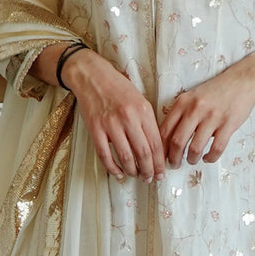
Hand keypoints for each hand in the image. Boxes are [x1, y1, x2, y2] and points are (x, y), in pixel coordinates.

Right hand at [59, 48, 165, 182]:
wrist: (92, 76)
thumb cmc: (118, 88)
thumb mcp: (140, 100)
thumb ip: (148, 122)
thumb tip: (157, 148)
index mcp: (143, 111)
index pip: (156, 143)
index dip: (160, 162)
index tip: (162, 172)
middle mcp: (128, 118)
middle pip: (143, 153)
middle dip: (149, 170)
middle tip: (150, 179)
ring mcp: (110, 124)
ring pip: (125, 156)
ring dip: (132, 171)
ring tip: (136, 176)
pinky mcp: (95, 128)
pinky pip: (105, 155)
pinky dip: (113, 168)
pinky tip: (118, 173)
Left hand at [158, 68, 254, 167]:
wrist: (241, 81)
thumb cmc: (215, 91)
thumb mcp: (192, 97)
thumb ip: (180, 114)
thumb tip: (169, 139)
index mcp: (182, 102)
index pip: (165, 130)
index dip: (161, 148)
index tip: (161, 156)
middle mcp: (195, 109)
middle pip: (177, 142)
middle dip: (173, 158)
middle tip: (174, 165)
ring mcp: (212, 117)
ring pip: (195, 148)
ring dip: (192, 159)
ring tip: (192, 161)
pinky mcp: (228, 124)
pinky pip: (216, 148)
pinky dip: (210, 158)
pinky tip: (208, 158)